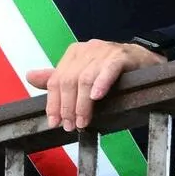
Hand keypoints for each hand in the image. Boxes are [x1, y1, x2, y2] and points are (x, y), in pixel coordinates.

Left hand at [26, 40, 165, 131]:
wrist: (144, 60)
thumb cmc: (111, 71)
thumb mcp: (83, 75)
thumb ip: (58, 79)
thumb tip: (30, 76)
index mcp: (74, 53)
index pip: (56, 79)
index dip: (53, 102)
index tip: (54, 122)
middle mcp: (86, 49)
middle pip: (69, 80)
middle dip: (67, 107)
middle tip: (70, 126)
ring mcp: (104, 51)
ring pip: (86, 78)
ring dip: (83, 103)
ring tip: (83, 122)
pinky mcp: (122, 56)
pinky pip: (109, 69)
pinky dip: (101, 83)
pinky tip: (97, 97)